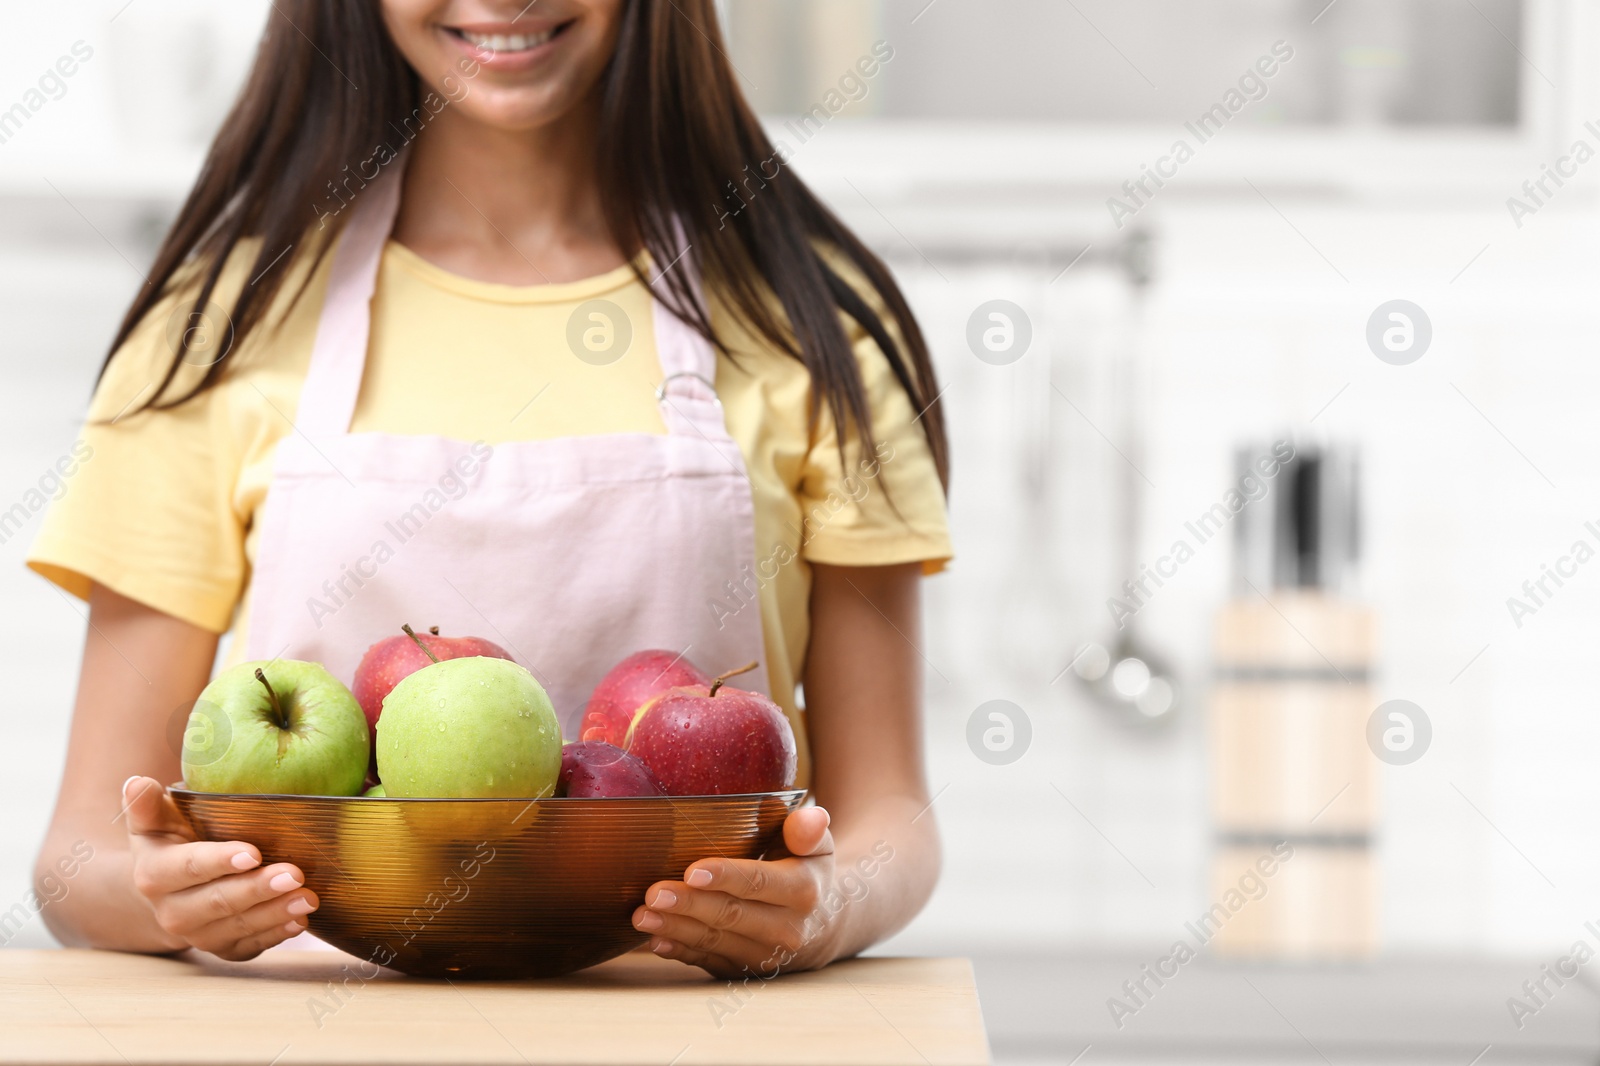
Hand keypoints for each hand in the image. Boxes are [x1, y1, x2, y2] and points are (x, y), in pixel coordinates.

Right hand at [123, 776, 318, 960]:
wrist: (168, 889)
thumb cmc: (170, 841)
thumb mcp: (154, 820)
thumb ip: (147, 804)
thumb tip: (136, 783)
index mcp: (154, 874)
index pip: (189, 867)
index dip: (220, 862)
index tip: (254, 853)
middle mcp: (172, 911)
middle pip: (218, 902)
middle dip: (257, 889)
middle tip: (295, 874)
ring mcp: (198, 934)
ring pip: (238, 927)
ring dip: (275, 914)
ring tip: (308, 899)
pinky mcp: (222, 948)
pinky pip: (249, 947)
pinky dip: (275, 936)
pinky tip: (298, 922)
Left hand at [633, 806, 836, 977]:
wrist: (824, 926)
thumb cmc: (808, 871)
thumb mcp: (818, 846)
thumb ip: (808, 830)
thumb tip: (812, 817)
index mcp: (802, 892)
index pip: (759, 883)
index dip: (725, 877)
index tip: (692, 871)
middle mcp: (786, 930)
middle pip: (731, 915)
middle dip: (689, 905)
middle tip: (653, 893)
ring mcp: (764, 955)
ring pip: (714, 941)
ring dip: (676, 929)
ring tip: (642, 915)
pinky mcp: (744, 970)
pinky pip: (709, 961)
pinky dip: (681, 952)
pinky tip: (656, 941)